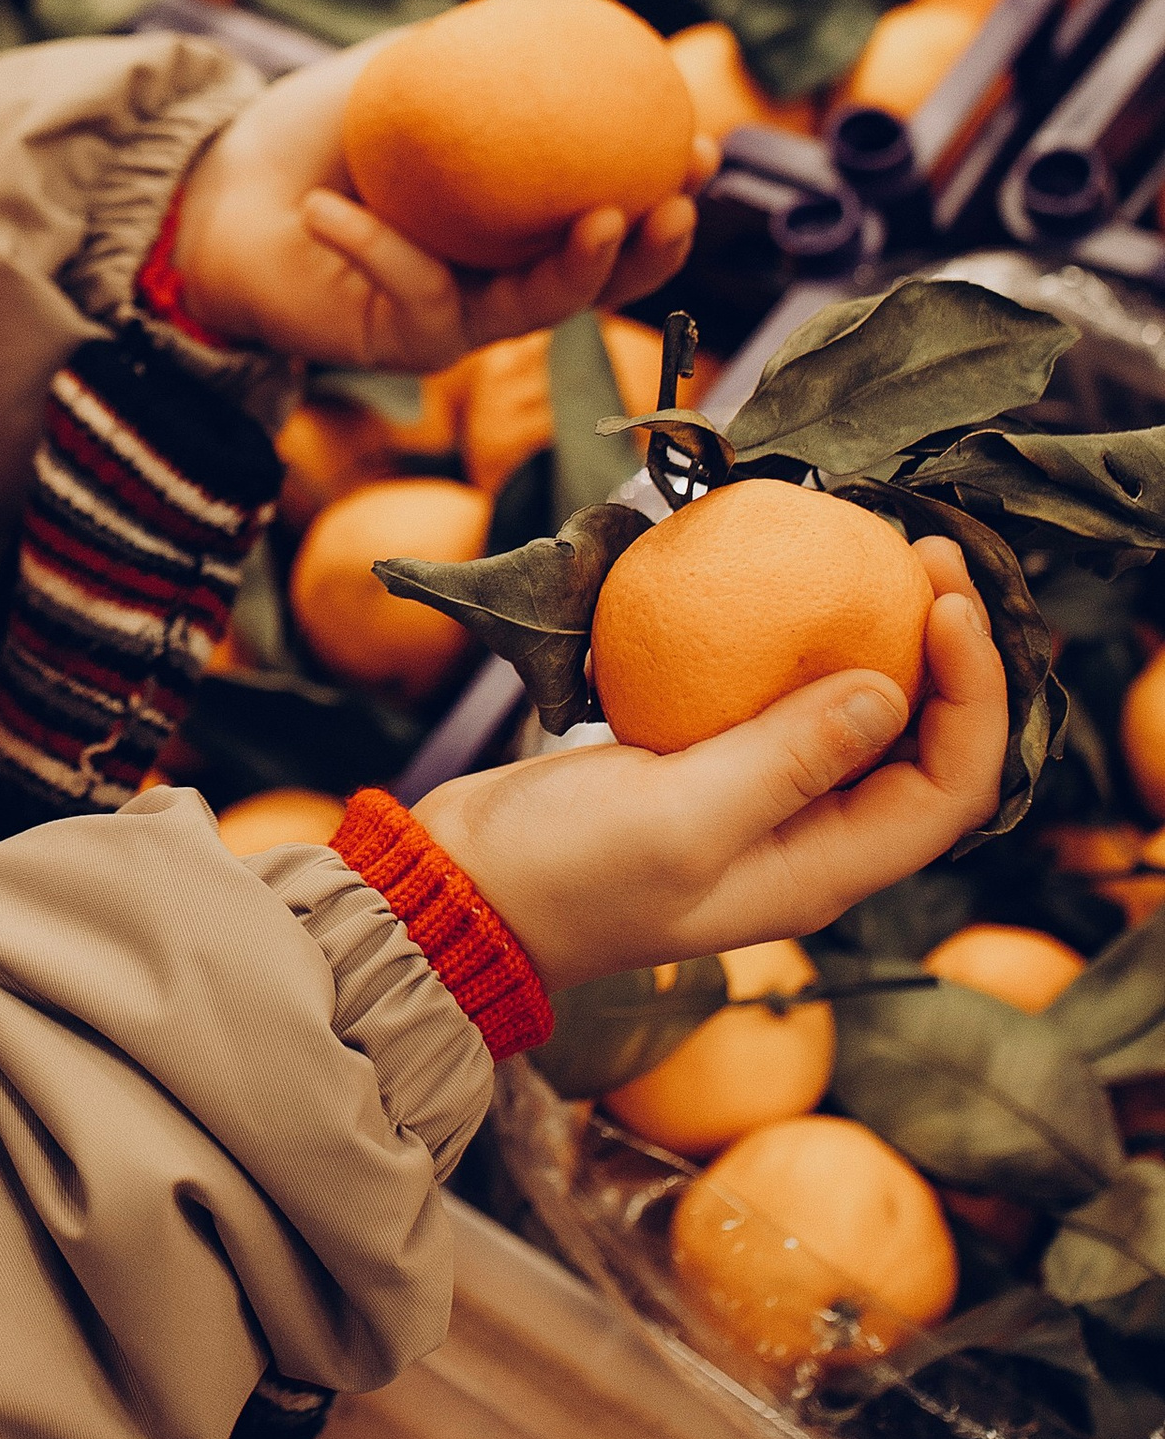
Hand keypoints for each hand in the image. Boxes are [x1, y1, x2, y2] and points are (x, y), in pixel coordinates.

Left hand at [173, 40, 711, 370]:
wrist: (222, 190)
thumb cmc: (313, 127)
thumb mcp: (396, 73)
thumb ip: (469, 52)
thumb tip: (567, 14)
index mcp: (514, 219)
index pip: (611, 210)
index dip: (667, 191)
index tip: (703, 147)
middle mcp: (497, 276)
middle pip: (599, 280)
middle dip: (655, 253)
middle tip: (680, 205)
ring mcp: (454, 316)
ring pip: (536, 310)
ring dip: (579, 271)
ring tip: (602, 222)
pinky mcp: (398, 343)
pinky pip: (411, 294)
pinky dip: (378, 248)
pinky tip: (333, 208)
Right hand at [416, 546, 1007, 991]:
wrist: (464, 884)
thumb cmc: (567, 873)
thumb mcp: (681, 817)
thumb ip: (785, 760)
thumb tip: (888, 693)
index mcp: (822, 870)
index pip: (951, 788)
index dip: (974, 697)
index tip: (949, 604)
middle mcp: (809, 837)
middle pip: (924, 746)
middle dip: (947, 653)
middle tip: (926, 553)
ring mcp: (760, 798)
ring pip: (858, 713)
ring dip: (882, 637)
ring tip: (877, 554)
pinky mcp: (709, 760)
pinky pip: (782, 696)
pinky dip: (799, 641)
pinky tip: (786, 584)